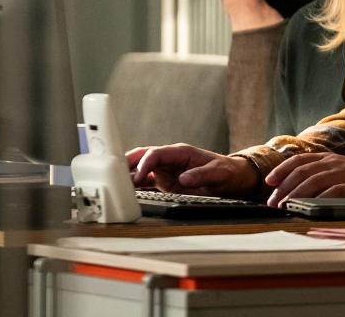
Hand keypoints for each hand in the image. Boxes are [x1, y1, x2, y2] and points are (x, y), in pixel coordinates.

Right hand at [126, 143, 259, 197]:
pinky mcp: (165, 183)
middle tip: (112, 174)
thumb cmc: (227, 172)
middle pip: (143, 157)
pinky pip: (146, 182)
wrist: (233, 179)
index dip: (144, 163)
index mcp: (180, 152)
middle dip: (127, 163)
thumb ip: (202, 175)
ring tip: (113, 184)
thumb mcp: (219, 173)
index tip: (137, 177)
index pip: (156, 153)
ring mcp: (166, 171)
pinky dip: (135, 186)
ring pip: (141, 169)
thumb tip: (184, 179)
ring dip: (128, 175)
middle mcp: (169, 160)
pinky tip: (125, 192)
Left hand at [263, 153, 344, 206]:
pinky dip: (322, 198)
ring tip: (286, 206)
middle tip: (273, 202)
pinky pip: (337, 190)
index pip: (299, 160)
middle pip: (303, 172)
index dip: (282, 169)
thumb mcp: (340, 172)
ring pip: (315, 180)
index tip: (269, 181)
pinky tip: (312, 206)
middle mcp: (334, 162)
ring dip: (297, 194)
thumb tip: (295, 189)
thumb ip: (321, 176)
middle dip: (285, 187)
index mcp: (328, 158)